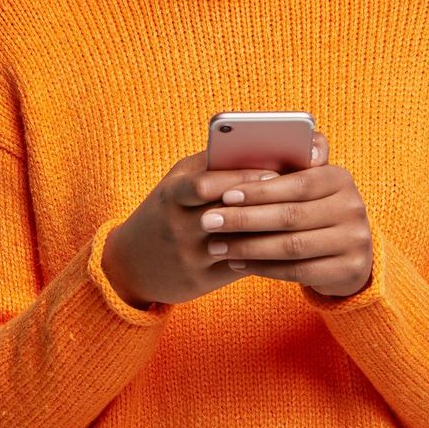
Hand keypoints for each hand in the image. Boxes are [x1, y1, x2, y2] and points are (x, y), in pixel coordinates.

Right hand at [103, 145, 284, 307]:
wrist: (131, 263)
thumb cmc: (166, 209)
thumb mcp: (177, 181)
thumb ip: (211, 163)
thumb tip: (259, 145)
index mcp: (171, 194)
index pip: (206, 184)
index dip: (242, 178)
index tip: (273, 171)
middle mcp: (178, 226)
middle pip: (227, 214)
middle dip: (263, 203)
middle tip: (296, 194)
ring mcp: (189, 256)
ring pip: (238, 243)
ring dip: (269, 230)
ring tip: (297, 217)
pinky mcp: (200, 281)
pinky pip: (239, 266)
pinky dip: (264, 254)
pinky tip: (285, 242)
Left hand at [199, 129, 373, 297]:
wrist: (351, 253)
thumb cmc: (314, 208)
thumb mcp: (309, 183)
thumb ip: (289, 164)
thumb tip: (253, 146)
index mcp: (340, 177)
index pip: (297, 182)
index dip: (260, 190)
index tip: (225, 195)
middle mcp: (353, 207)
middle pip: (291, 216)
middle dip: (244, 219)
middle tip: (208, 222)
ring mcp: (354, 241)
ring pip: (292, 247)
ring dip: (248, 247)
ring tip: (216, 245)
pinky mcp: (349, 271)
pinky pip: (298, 271)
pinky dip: (263, 268)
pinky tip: (237, 262)